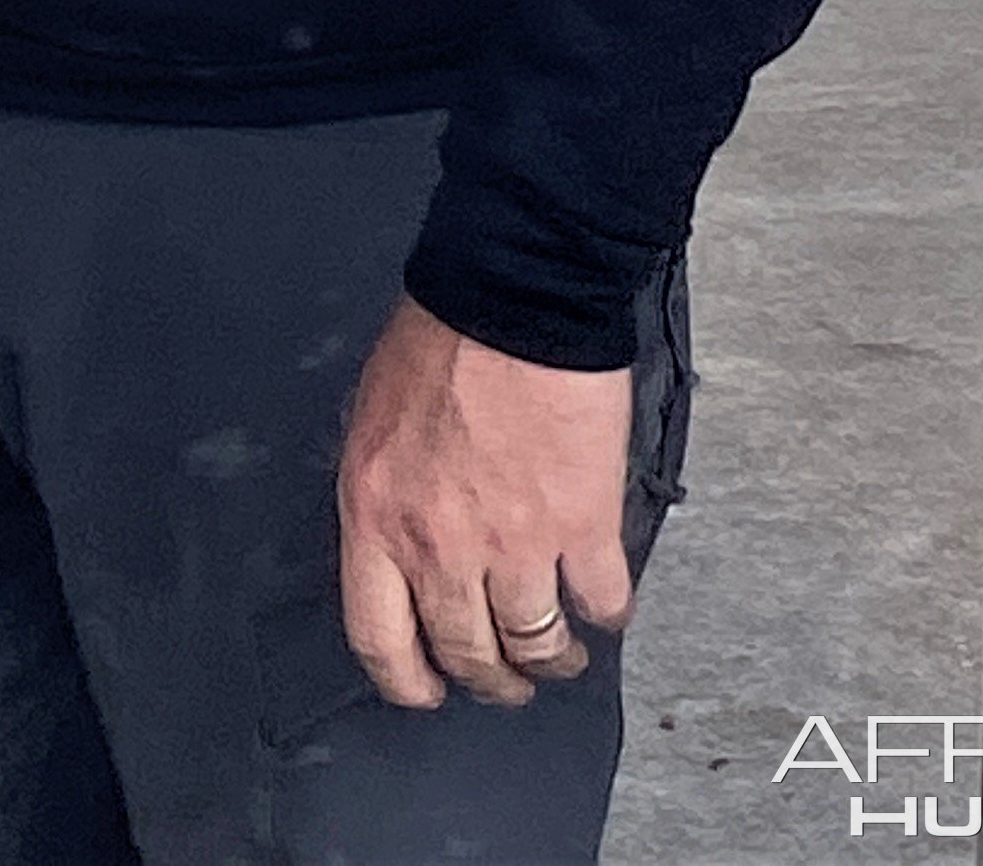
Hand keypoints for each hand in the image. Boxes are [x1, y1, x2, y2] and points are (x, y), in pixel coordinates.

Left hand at [335, 297, 632, 710]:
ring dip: (551, 659)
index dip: (405, 680)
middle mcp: (440, 546)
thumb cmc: (442, 335)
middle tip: (505, 677)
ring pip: (537, 645)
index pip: (378, 637)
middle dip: (489, 679)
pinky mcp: (583, 527)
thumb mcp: (374, 417)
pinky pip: (602, 602)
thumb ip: (386, 488)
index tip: (426, 690)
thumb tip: (401, 530)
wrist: (514, 293)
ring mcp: (515, 544)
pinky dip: (607, 612)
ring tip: (561, 655)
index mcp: (376, 516)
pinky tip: (605, 604)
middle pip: (466, 652)